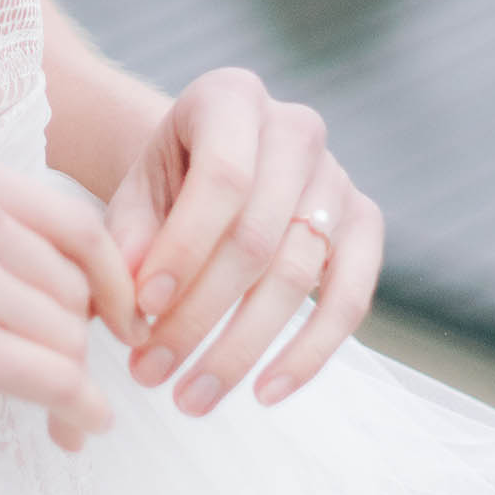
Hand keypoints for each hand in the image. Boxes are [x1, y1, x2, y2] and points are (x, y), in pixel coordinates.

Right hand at [0, 141, 142, 457]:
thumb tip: (87, 288)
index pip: (74, 220)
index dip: (109, 278)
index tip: (117, 319)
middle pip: (77, 281)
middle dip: (79, 338)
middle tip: (68, 381)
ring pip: (69, 333)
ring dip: (69, 379)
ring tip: (53, 411)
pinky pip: (56, 380)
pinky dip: (79, 410)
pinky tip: (77, 429)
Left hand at [102, 67, 382, 418]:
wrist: (209, 162)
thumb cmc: (168, 179)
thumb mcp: (136, 191)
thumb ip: (127, 237)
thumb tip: (128, 300)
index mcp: (232, 97)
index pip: (221, 178)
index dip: (183, 249)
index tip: (142, 309)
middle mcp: (295, 128)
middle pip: (257, 236)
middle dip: (200, 315)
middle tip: (150, 371)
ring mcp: (338, 175)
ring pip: (298, 275)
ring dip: (241, 348)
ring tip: (190, 397)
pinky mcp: (366, 223)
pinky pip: (351, 299)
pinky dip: (310, 354)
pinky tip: (266, 392)